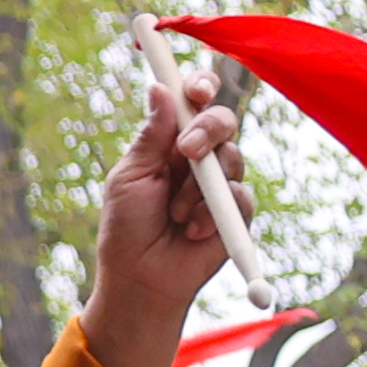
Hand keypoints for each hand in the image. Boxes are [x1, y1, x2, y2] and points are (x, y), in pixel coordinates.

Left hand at [77, 73, 244, 366]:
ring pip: (232, 158)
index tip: (196, 89)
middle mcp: (200, 158)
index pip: (192, 103)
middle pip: (222, 121)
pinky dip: (211, 212)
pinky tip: (190, 231)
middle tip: (187, 150)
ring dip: (198, 186)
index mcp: (170, 143)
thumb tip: (159, 88)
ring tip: (173, 214)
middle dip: (208, 129)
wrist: (140, 278)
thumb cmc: (126, 227)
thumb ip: (150, 137)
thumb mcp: (130, 177)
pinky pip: (240, 195)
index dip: (199, 88)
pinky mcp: (237, 211)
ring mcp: (221, 184)